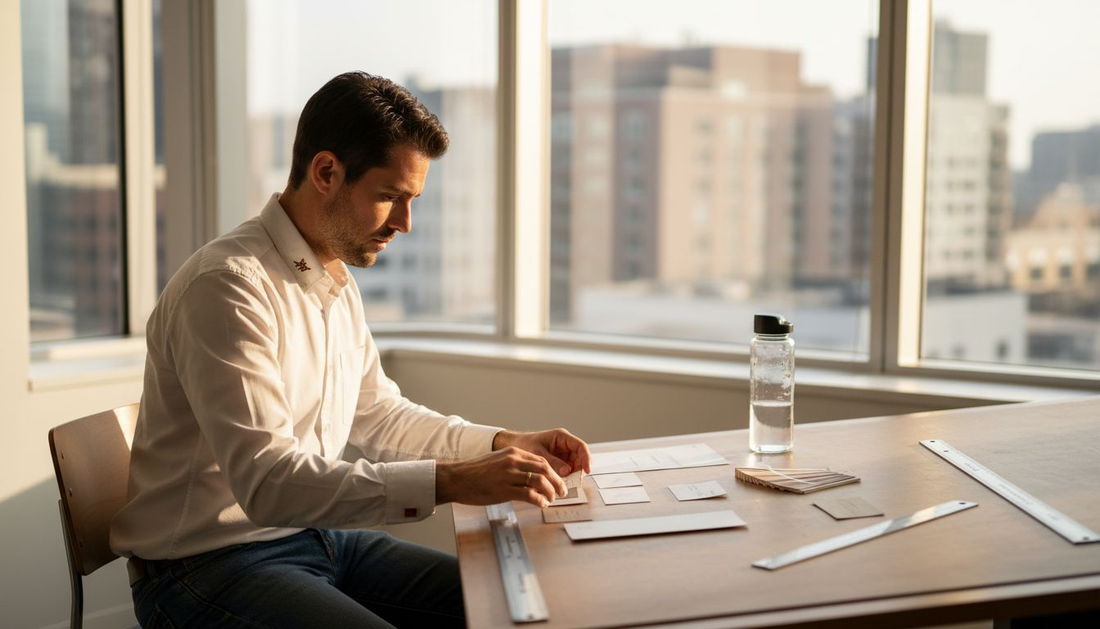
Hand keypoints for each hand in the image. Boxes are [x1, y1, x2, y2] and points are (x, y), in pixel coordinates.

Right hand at [435, 447, 567, 507]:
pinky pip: (529, 495)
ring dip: (550, 492)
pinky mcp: (504, 489)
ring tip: (552, 499)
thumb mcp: (498, 462)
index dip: (554, 472)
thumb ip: (515, 466)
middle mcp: (513, 461)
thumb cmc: (475, 473)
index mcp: (513, 453)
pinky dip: (539, 500)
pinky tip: (541, 504)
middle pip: (545, 470)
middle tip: (562, 492)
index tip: (559, 481)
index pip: (542, 461)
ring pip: (540, 481)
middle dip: (557, 482)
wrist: (456, 478)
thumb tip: (532, 477)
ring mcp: (509, 475)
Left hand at [493, 428, 591, 476]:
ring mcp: (563, 454)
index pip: (581, 446)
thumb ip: (552, 462)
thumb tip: (566, 472)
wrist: (513, 446)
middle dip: (580, 470)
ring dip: (573, 475)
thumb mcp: (538, 454)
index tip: (587, 470)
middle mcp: (565, 445)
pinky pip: (567, 470)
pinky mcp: (559, 462)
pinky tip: (560, 483)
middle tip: (576, 482)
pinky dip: (566, 478)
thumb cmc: (524, 444)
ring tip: (566, 484)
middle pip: (580, 458)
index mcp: (562, 437)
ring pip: (575, 466)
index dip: (586, 458)